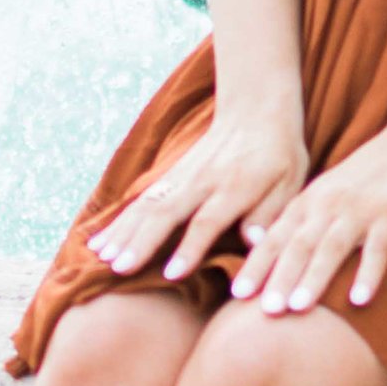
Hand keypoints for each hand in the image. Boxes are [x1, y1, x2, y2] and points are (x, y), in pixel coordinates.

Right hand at [90, 84, 309, 288]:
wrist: (254, 111)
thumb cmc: (278, 155)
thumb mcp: (288, 182)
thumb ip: (269, 213)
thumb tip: (256, 243)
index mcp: (234, 187)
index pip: (207, 220)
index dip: (190, 248)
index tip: (172, 274)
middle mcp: (201, 181)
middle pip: (166, 213)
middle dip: (141, 241)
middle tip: (118, 268)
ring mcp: (181, 177)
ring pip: (146, 206)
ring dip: (122, 232)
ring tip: (100, 257)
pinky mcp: (169, 176)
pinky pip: (139, 201)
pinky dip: (118, 221)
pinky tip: (97, 241)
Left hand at [231, 104, 386, 315]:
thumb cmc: (367, 175)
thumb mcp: (326, 192)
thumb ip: (302, 221)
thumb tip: (272, 254)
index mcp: (309, 202)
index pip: (275, 237)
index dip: (256, 266)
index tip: (238, 295)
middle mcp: (328, 206)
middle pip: (298, 245)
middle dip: (279, 278)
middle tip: (263, 311)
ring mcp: (360, 211)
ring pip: (331, 247)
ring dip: (314, 278)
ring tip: (298, 308)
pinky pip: (378, 249)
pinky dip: (368, 274)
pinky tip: (360, 300)